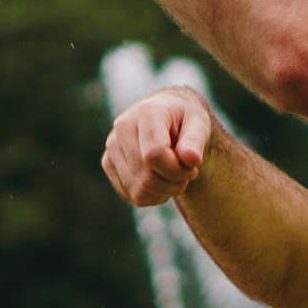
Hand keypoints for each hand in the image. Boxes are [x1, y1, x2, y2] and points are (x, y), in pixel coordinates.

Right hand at [102, 88, 216, 207]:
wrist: (167, 115)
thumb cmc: (185, 120)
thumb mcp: (199, 123)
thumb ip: (196, 140)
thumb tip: (192, 159)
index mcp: (146, 112)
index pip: (154, 154)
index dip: (177, 171)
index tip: (193, 168)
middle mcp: (122, 127)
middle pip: (146, 177)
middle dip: (173, 184)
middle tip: (187, 175)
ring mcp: (112, 146)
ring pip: (138, 190)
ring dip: (163, 192)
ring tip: (174, 177)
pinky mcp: (108, 162)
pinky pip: (130, 195)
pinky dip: (151, 196)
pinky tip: (161, 181)